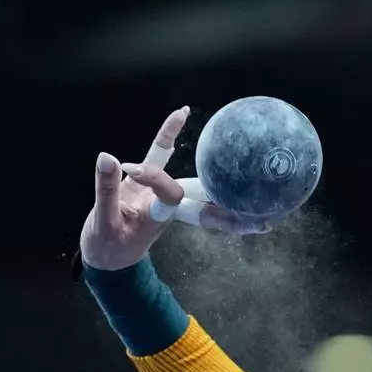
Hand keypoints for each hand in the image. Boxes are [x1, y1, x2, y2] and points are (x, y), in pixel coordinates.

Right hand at [80, 107, 270, 271]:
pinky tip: (180, 112)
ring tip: (257, 181)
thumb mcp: (103, 222)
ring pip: (199, 188)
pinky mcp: (155, 187)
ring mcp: (166, 198)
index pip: (168, 196)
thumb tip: (107, 157)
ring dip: (228, 187)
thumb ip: (105, 189)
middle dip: (237, 214)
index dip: (158, 181)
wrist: (106, 258)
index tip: (135, 169)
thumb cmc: (106, 246)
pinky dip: (168, 135)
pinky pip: (165, 159)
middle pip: (208, 207)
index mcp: (157, 218)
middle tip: (268, 217)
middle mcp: (170, 207)